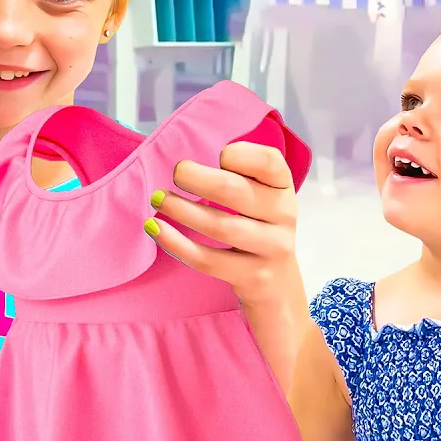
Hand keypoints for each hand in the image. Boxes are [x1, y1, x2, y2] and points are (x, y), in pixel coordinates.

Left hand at [145, 142, 299, 304]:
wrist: (279, 286)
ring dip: (181, 210)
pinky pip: (208, 260)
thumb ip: (240, 175)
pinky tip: (156, 229)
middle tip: (176, 173)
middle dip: (197, 179)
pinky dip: (176, 243)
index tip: (218, 156)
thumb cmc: (259, 229)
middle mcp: (283, 216)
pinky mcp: (253, 277)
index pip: (268, 161)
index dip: (239, 154)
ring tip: (158, 199)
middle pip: (234, 191)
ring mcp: (271, 249)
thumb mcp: (261, 197)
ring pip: (219, 227)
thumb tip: (190, 166)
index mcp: (283, 187)